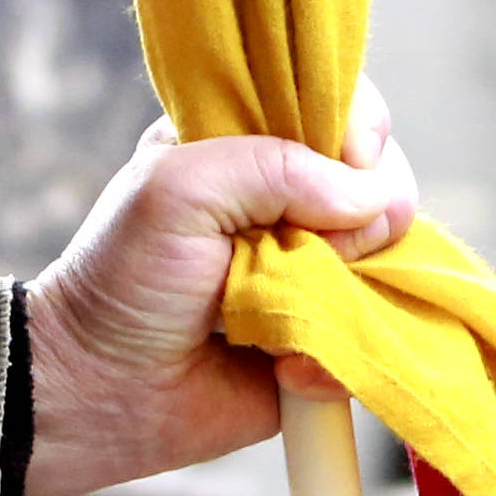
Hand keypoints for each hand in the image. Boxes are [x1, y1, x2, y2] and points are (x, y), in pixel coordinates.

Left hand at [14, 83, 418, 495]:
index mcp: (247, 144)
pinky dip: (342, 352)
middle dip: (362, 219)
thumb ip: (270, 168)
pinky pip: (379, 336)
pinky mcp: (328, 334)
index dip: (360, 129)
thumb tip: (369, 194)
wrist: (102, 389)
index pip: (338, 106)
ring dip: (352, 289)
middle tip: (309, 250)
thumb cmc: (123, 279)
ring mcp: (316, 270)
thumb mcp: (176, 192)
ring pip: (393, 261)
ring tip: (286, 311)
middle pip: (384, 182)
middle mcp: (290, 202)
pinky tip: (285, 364)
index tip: (351, 159)